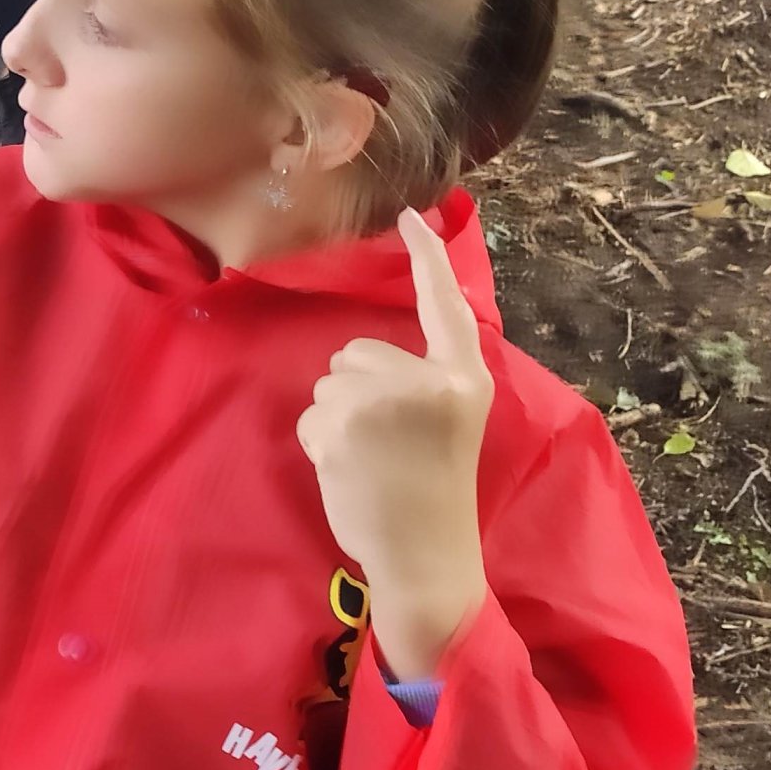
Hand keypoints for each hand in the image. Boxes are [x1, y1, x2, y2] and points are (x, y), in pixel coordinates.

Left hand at [295, 209, 492, 679]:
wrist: (426, 556)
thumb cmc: (434, 492)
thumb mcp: (449, 423)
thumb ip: (421, 382)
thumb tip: (358, 357)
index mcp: (461, 378)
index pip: (444, 306)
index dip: (427, 258)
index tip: (412, 213)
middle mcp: (425, 381)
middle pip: (357, 353)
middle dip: (359, 391)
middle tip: (387, 445)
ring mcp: (380, 403)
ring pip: (328, 383)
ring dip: (336, 418)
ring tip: (371, 460)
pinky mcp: (339, 428)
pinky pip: (309, 416)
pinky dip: (318, 442)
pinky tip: (349, 472)